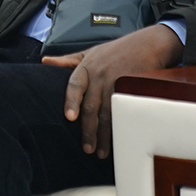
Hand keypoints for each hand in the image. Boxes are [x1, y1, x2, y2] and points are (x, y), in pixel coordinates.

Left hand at [42, 24, 185, 158]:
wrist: (150, 44)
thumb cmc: (117, 50)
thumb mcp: (90, 52)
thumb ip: (68, 61)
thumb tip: (46, 62)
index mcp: (87, 67)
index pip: (75, 85)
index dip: (72, 101)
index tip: (70, 117)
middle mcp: (101, 76)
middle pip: (92, 106)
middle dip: (89, 130)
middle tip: (87, 149)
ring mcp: (118, 84)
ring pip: (108, 114)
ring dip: (105, 135)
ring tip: (101, 151)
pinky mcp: (133, 91)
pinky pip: (125, 113)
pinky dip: (121, 128)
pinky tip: (119, 140)